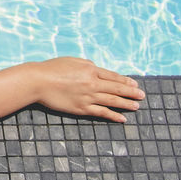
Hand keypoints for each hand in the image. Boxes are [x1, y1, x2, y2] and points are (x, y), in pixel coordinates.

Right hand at [29, 57, 144, 123]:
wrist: (39, 81)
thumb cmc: (52, 68)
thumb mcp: (72, 61)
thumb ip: (87, 65)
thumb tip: (97, 69)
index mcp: (90, 69)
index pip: (113, 76)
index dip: (125, 80)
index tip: (135, 84)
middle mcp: (92, 83)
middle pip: (116, 88)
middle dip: (131, 92)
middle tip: (142, 95)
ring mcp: (88, 97)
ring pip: (112, 101)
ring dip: (126, 104)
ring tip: (136, 106)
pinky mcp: (82, 108)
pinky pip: (102, 112)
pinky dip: (113, 115)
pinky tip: (122, 118)